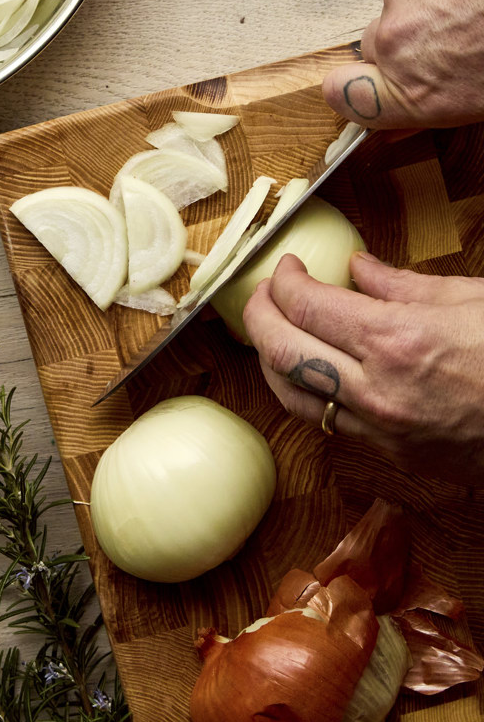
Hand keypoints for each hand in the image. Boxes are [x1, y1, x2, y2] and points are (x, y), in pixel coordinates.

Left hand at [242, 251, 483, 487]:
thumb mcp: (469, 299)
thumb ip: (400, 284)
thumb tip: (356, 267)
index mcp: (397, 340)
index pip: (305, 305)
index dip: (283, 281)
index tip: (286, 267)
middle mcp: (378, 389)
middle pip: (280, 352)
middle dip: (258, 316)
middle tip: (264, 293)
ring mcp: (381, 428)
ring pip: (290, 396)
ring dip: (270, 359)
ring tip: (275, 330)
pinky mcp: (391, 454)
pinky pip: (327, 421)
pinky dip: (305, 391)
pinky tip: (311, 369)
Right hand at [323, 0, 483, 130]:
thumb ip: (441, 110)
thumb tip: (401, 126)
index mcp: (418, 91)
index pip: (343, 98)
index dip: (354, 92)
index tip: (369, 90)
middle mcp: (399, 42)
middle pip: (378, 46)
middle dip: (412, 44)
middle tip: (464, 38)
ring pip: (404, 3)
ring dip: (436, 3)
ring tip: (483, 0)